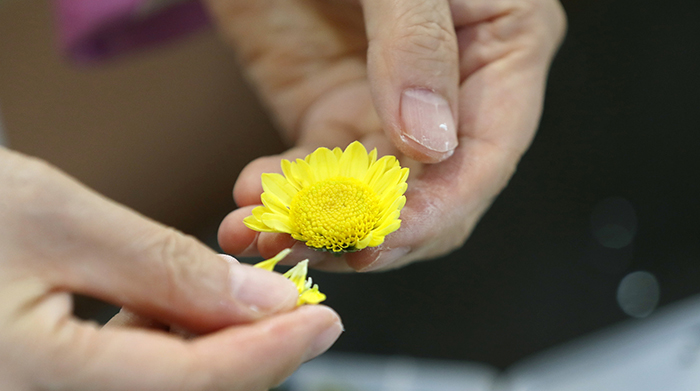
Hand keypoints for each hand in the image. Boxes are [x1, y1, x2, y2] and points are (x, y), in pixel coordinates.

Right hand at [0, 148, 341, 389]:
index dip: (274, 352)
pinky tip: (173, 312)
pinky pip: (122, 386)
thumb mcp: (54, 218)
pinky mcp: (39, 390)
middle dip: (249, 354)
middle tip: (290, 301)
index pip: (196, 384)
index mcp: (32, 384)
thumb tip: (261, 297)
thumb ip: (163, 267)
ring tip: (234, 296)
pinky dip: (164, 350)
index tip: (325, 317)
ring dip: (210, 350)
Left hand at [208, 0, 565, 270]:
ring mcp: (388, 109)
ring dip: (311, 225)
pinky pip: (314, 174)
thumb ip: (418, 43)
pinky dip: (284, 196)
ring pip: (365, 198)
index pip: (484, 156)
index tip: (376, 238)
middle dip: (363, 229)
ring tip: (259, 231)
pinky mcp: (331, 111)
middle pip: (426, 196)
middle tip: (301, 242)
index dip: (434, 209)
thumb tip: (430, 144)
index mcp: (504, 49)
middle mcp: (453, 93)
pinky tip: (250, 202)